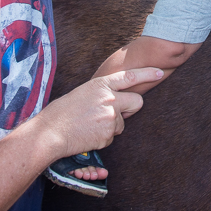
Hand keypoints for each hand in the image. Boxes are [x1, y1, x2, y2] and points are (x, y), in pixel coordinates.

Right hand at [39, 67, 162, 156]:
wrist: (50, 132)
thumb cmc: (61, 113)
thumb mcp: (82, 94)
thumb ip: (100, 94)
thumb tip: (113, 98)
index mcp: (100, 85)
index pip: (130, 76)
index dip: (147, 74)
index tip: (160, 72)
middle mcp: (109, 98)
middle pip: (137, 101)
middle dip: (132, 108)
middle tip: (117, 113)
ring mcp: (110, 116)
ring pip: (122, 123)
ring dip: (111, 126)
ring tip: (90, 125)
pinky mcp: (108, 133)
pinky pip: (113, 136)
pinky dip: (103, 137)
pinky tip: (88, 134)